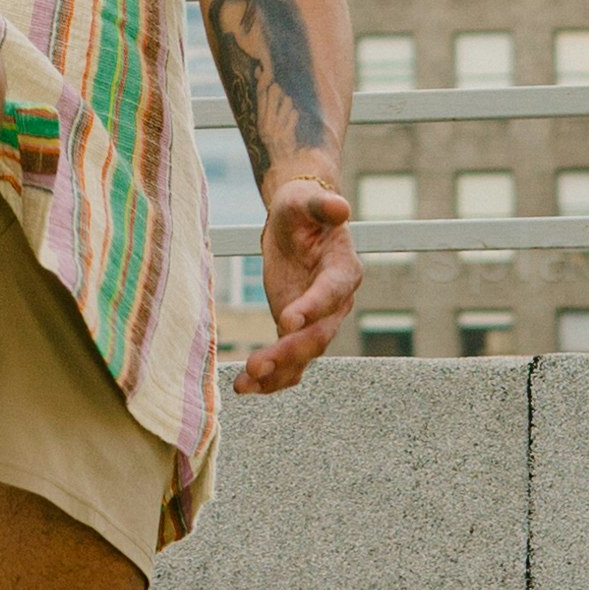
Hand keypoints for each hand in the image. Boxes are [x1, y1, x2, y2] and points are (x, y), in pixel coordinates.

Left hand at [235, 171, 359, 392]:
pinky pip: (289, 361)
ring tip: (245, 384)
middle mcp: (337, 302)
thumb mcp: (306, 201)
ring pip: (303, 354)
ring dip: (277, 373)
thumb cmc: (302, 208)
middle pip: (319, 334)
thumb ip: (322, 206)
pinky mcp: (296, 330)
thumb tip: (342, 207)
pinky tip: (245, 388)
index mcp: (344, 270)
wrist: (298, 223)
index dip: (313, 307)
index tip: (287, 319)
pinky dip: (270, 378)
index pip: (332, 293)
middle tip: (258, 364)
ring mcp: (317, 321)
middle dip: (289, 352)